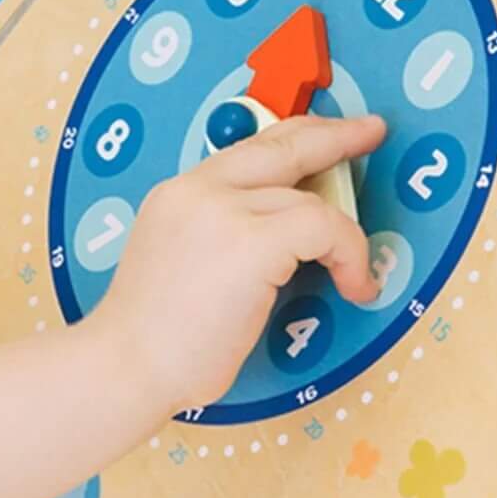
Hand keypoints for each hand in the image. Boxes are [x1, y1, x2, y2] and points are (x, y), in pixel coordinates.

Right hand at [91, 112, 386, 416]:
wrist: (127, 364)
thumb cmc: (154, 336)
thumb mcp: (181, 261)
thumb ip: (221, 232)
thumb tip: (283, 236)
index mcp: (178, 195)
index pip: (247, 150)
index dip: (295, 136)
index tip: (328, 133)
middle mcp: (198, 191)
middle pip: (281, 145)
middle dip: (335, 136)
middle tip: (369, 133)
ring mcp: (224, 212)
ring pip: (310, 200)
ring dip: (345, 235)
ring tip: (355, 272)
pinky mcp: (252, 243)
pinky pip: (326, 228)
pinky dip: (351, 255)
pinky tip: (354, 286)